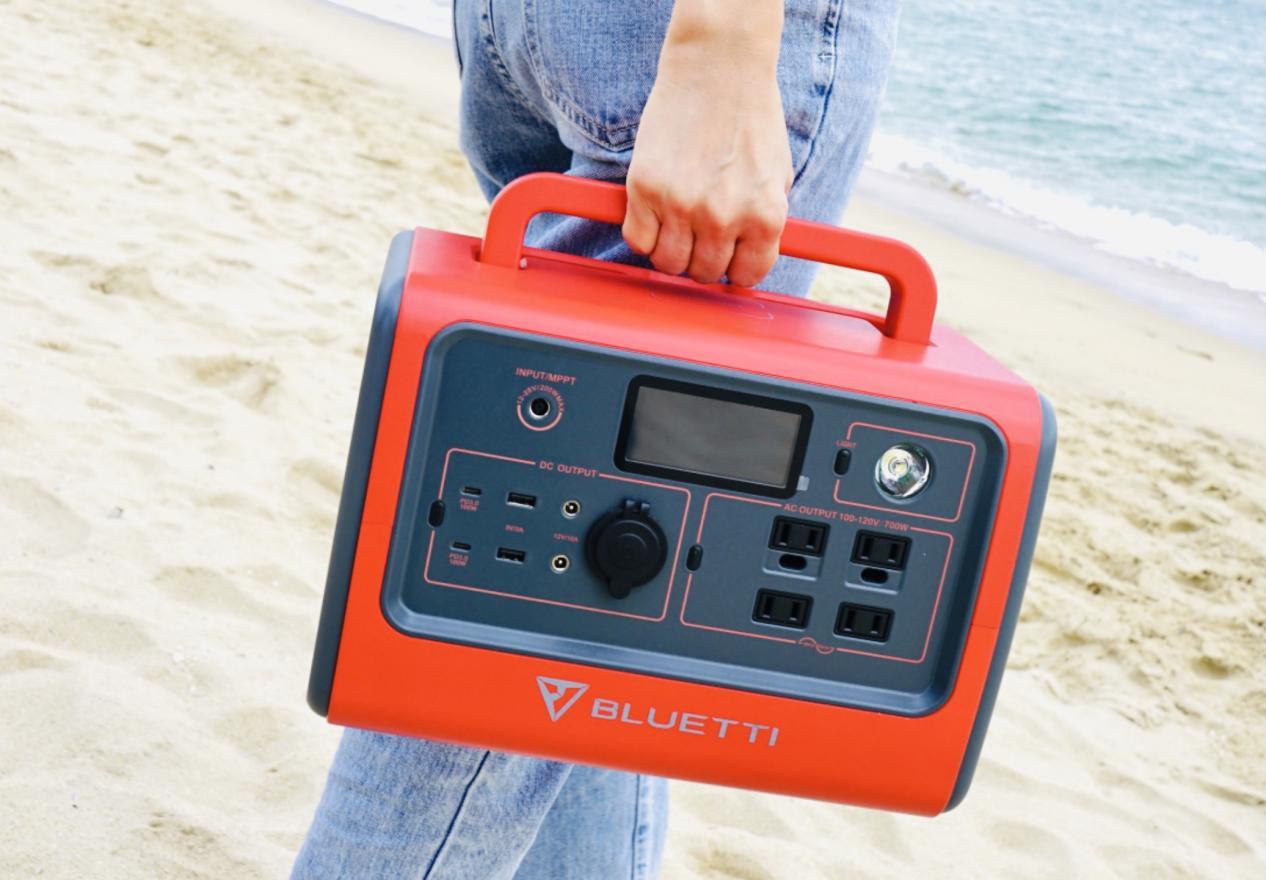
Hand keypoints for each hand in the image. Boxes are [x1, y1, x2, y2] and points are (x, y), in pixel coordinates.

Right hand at [622, 1, 790, 287]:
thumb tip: (745, 262)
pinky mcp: (645, 186)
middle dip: (701, 258)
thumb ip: (763, 223)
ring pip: (668, 263)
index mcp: (764, 216)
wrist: (718, 67)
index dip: (734, 267)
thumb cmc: (751, 119)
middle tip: (698, 234)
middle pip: (703, 273)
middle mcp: (722, 217)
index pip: (745, 275)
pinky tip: (654, 213)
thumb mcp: (777, 178)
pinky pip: (637, 239)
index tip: (726, 256)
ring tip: (676, 224)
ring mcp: (681, 204)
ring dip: (671, 250)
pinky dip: (643, 233)